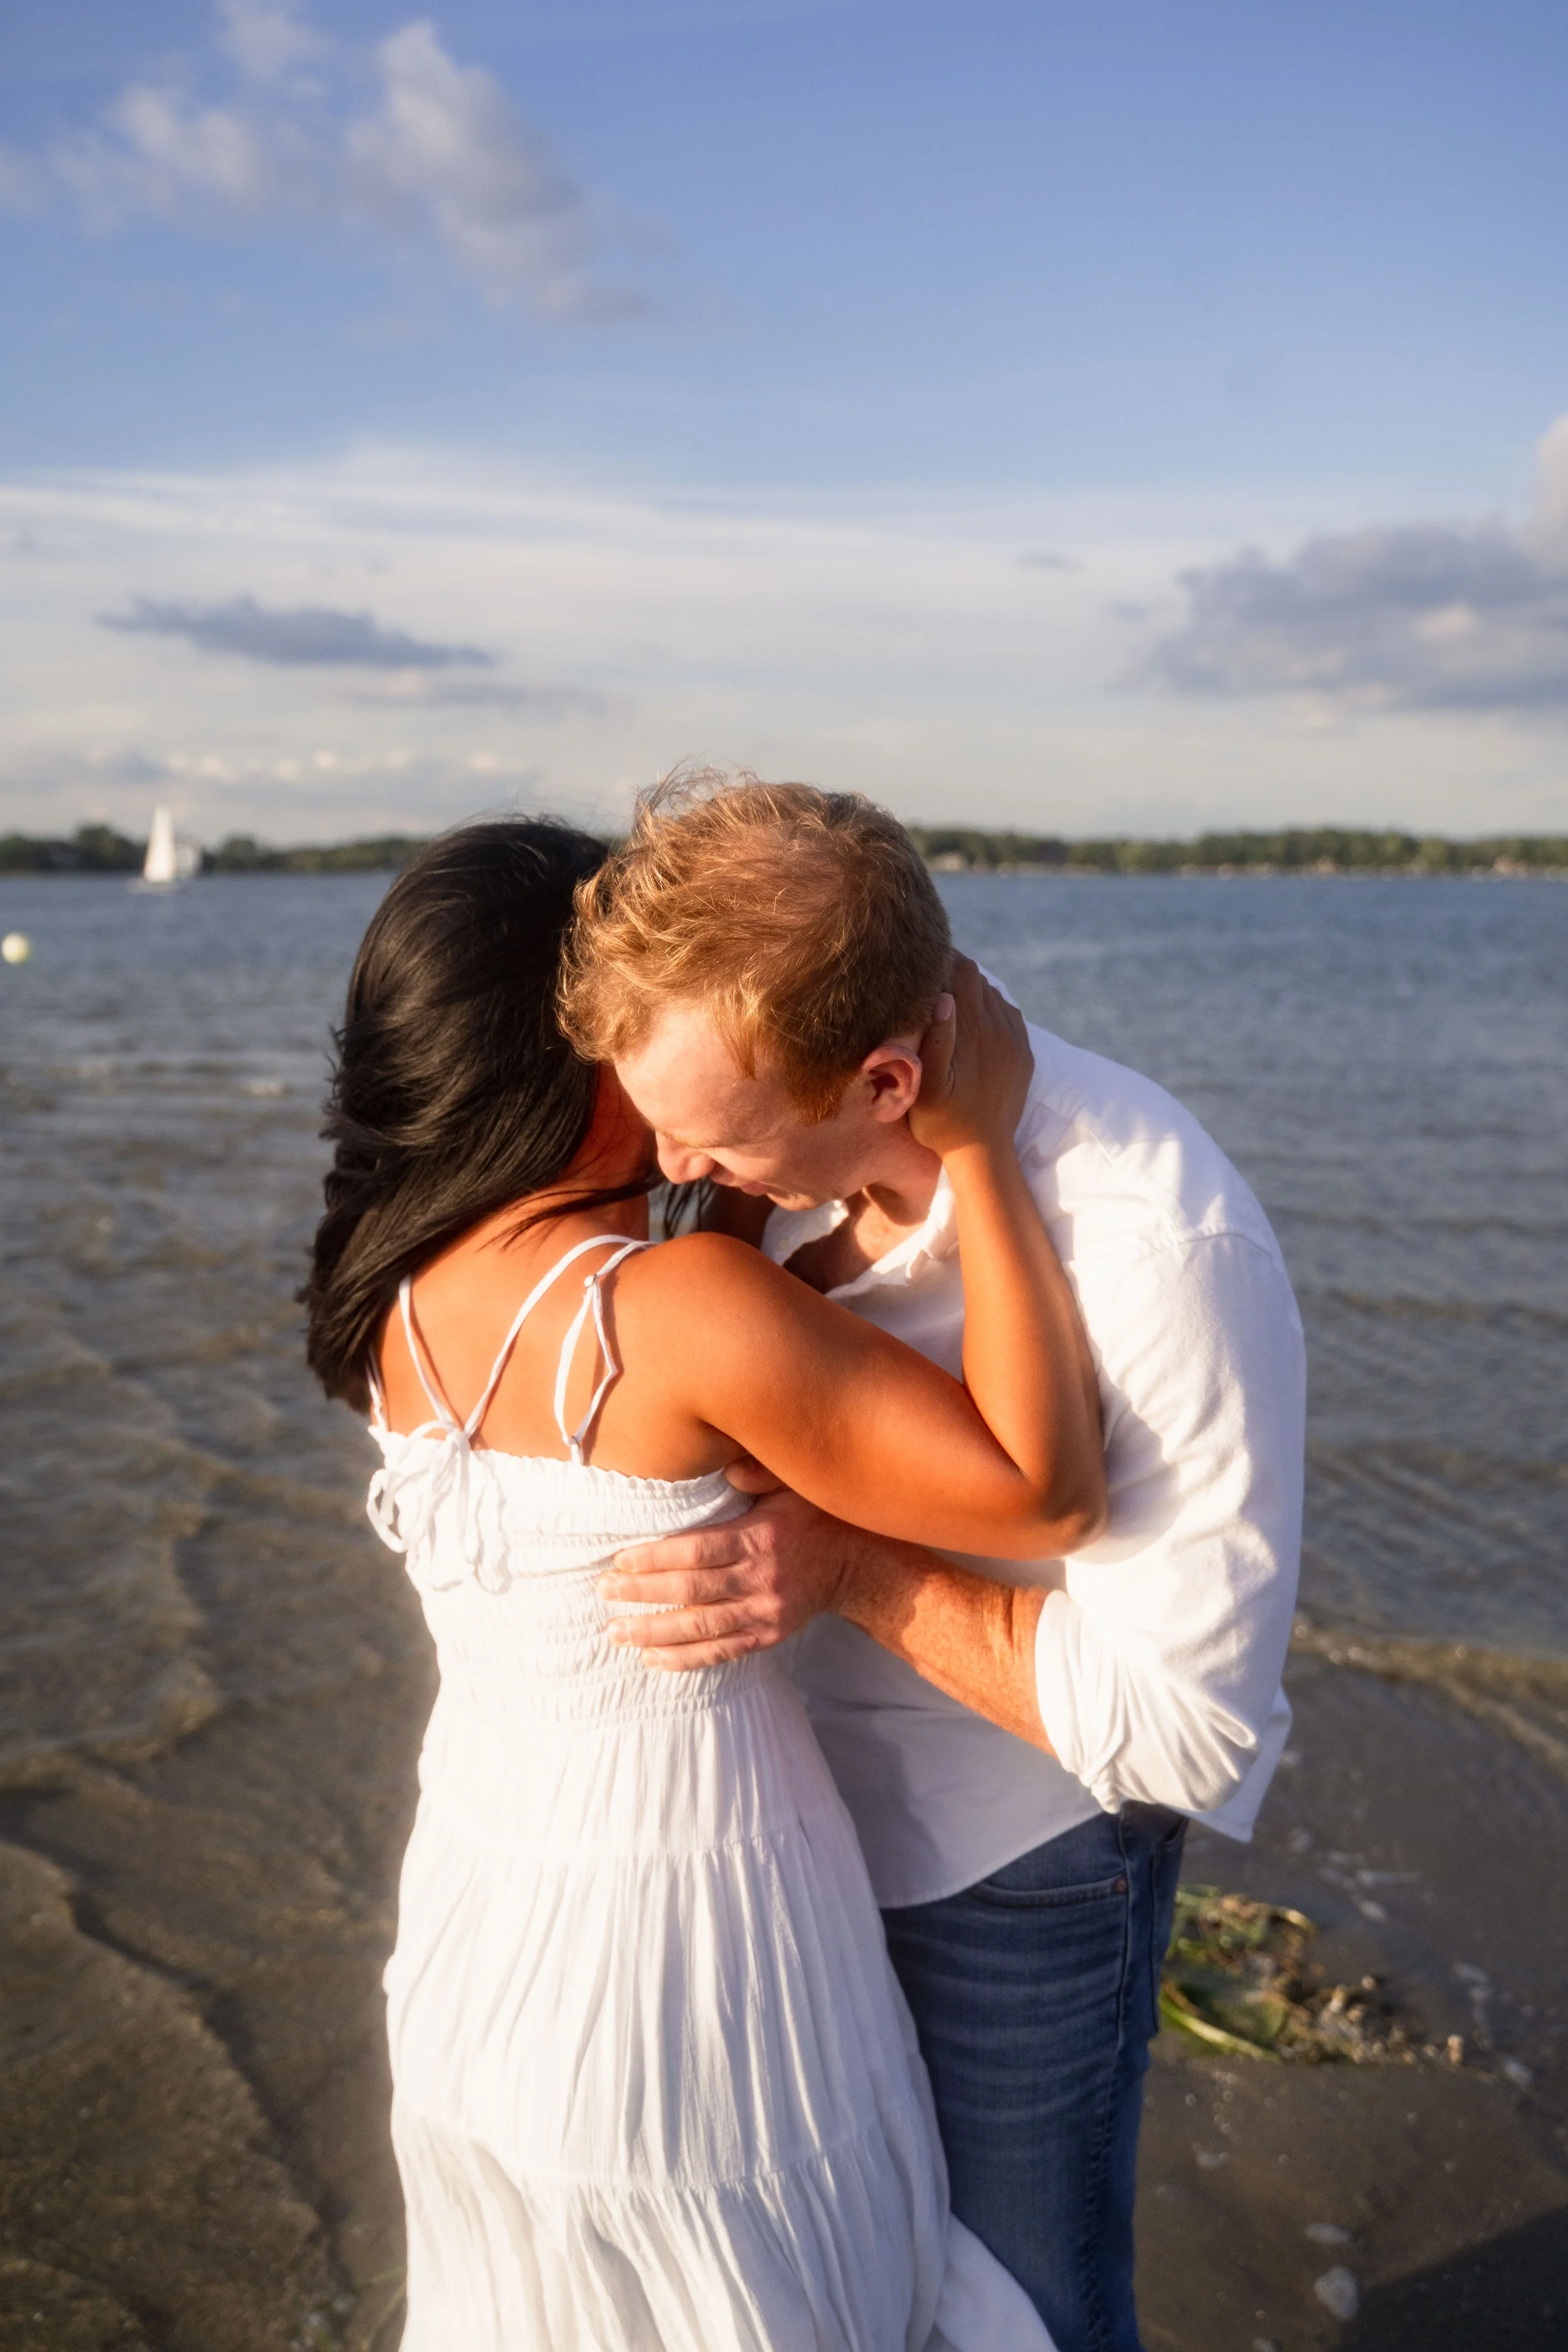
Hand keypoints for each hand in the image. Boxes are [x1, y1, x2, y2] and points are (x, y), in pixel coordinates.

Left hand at [597, 1477, 864, 1669]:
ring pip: (701, 1627)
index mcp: (759, 1537)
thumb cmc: (811, 1515)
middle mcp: (761, 1579)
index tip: (619, 1561)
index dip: (656, 1558)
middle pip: (692, 1590)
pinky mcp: (768, 1635)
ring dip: (654, 1632)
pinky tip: (651, 1658)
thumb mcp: (790, 1483)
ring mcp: (765, 1612)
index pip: (698, 1550)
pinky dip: (685, 1659)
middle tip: (602, 1593)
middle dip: (643, 1593)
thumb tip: (721, 1468)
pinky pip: (721, 1652)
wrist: (854, 1562)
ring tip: (616, 1632)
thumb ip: (754, 1473)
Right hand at [907, 953, 1032, 1159]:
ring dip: (972, 991)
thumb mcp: (927, 1087)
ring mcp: (1015, 1041)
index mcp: (974, 1031)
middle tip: (929, 977)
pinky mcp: (1024, 1054)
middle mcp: (999, 1029)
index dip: (944, 959)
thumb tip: (943, 997)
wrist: (984, 1153)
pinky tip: (974, 1021)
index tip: (921, 962)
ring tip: (948, 1000)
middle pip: (979, 978)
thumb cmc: (943, 1122)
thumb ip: (936, 1040)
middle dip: (954, 972)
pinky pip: (1010, 1015)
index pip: (964, 972)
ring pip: (994, 995)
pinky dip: (991, 1009)